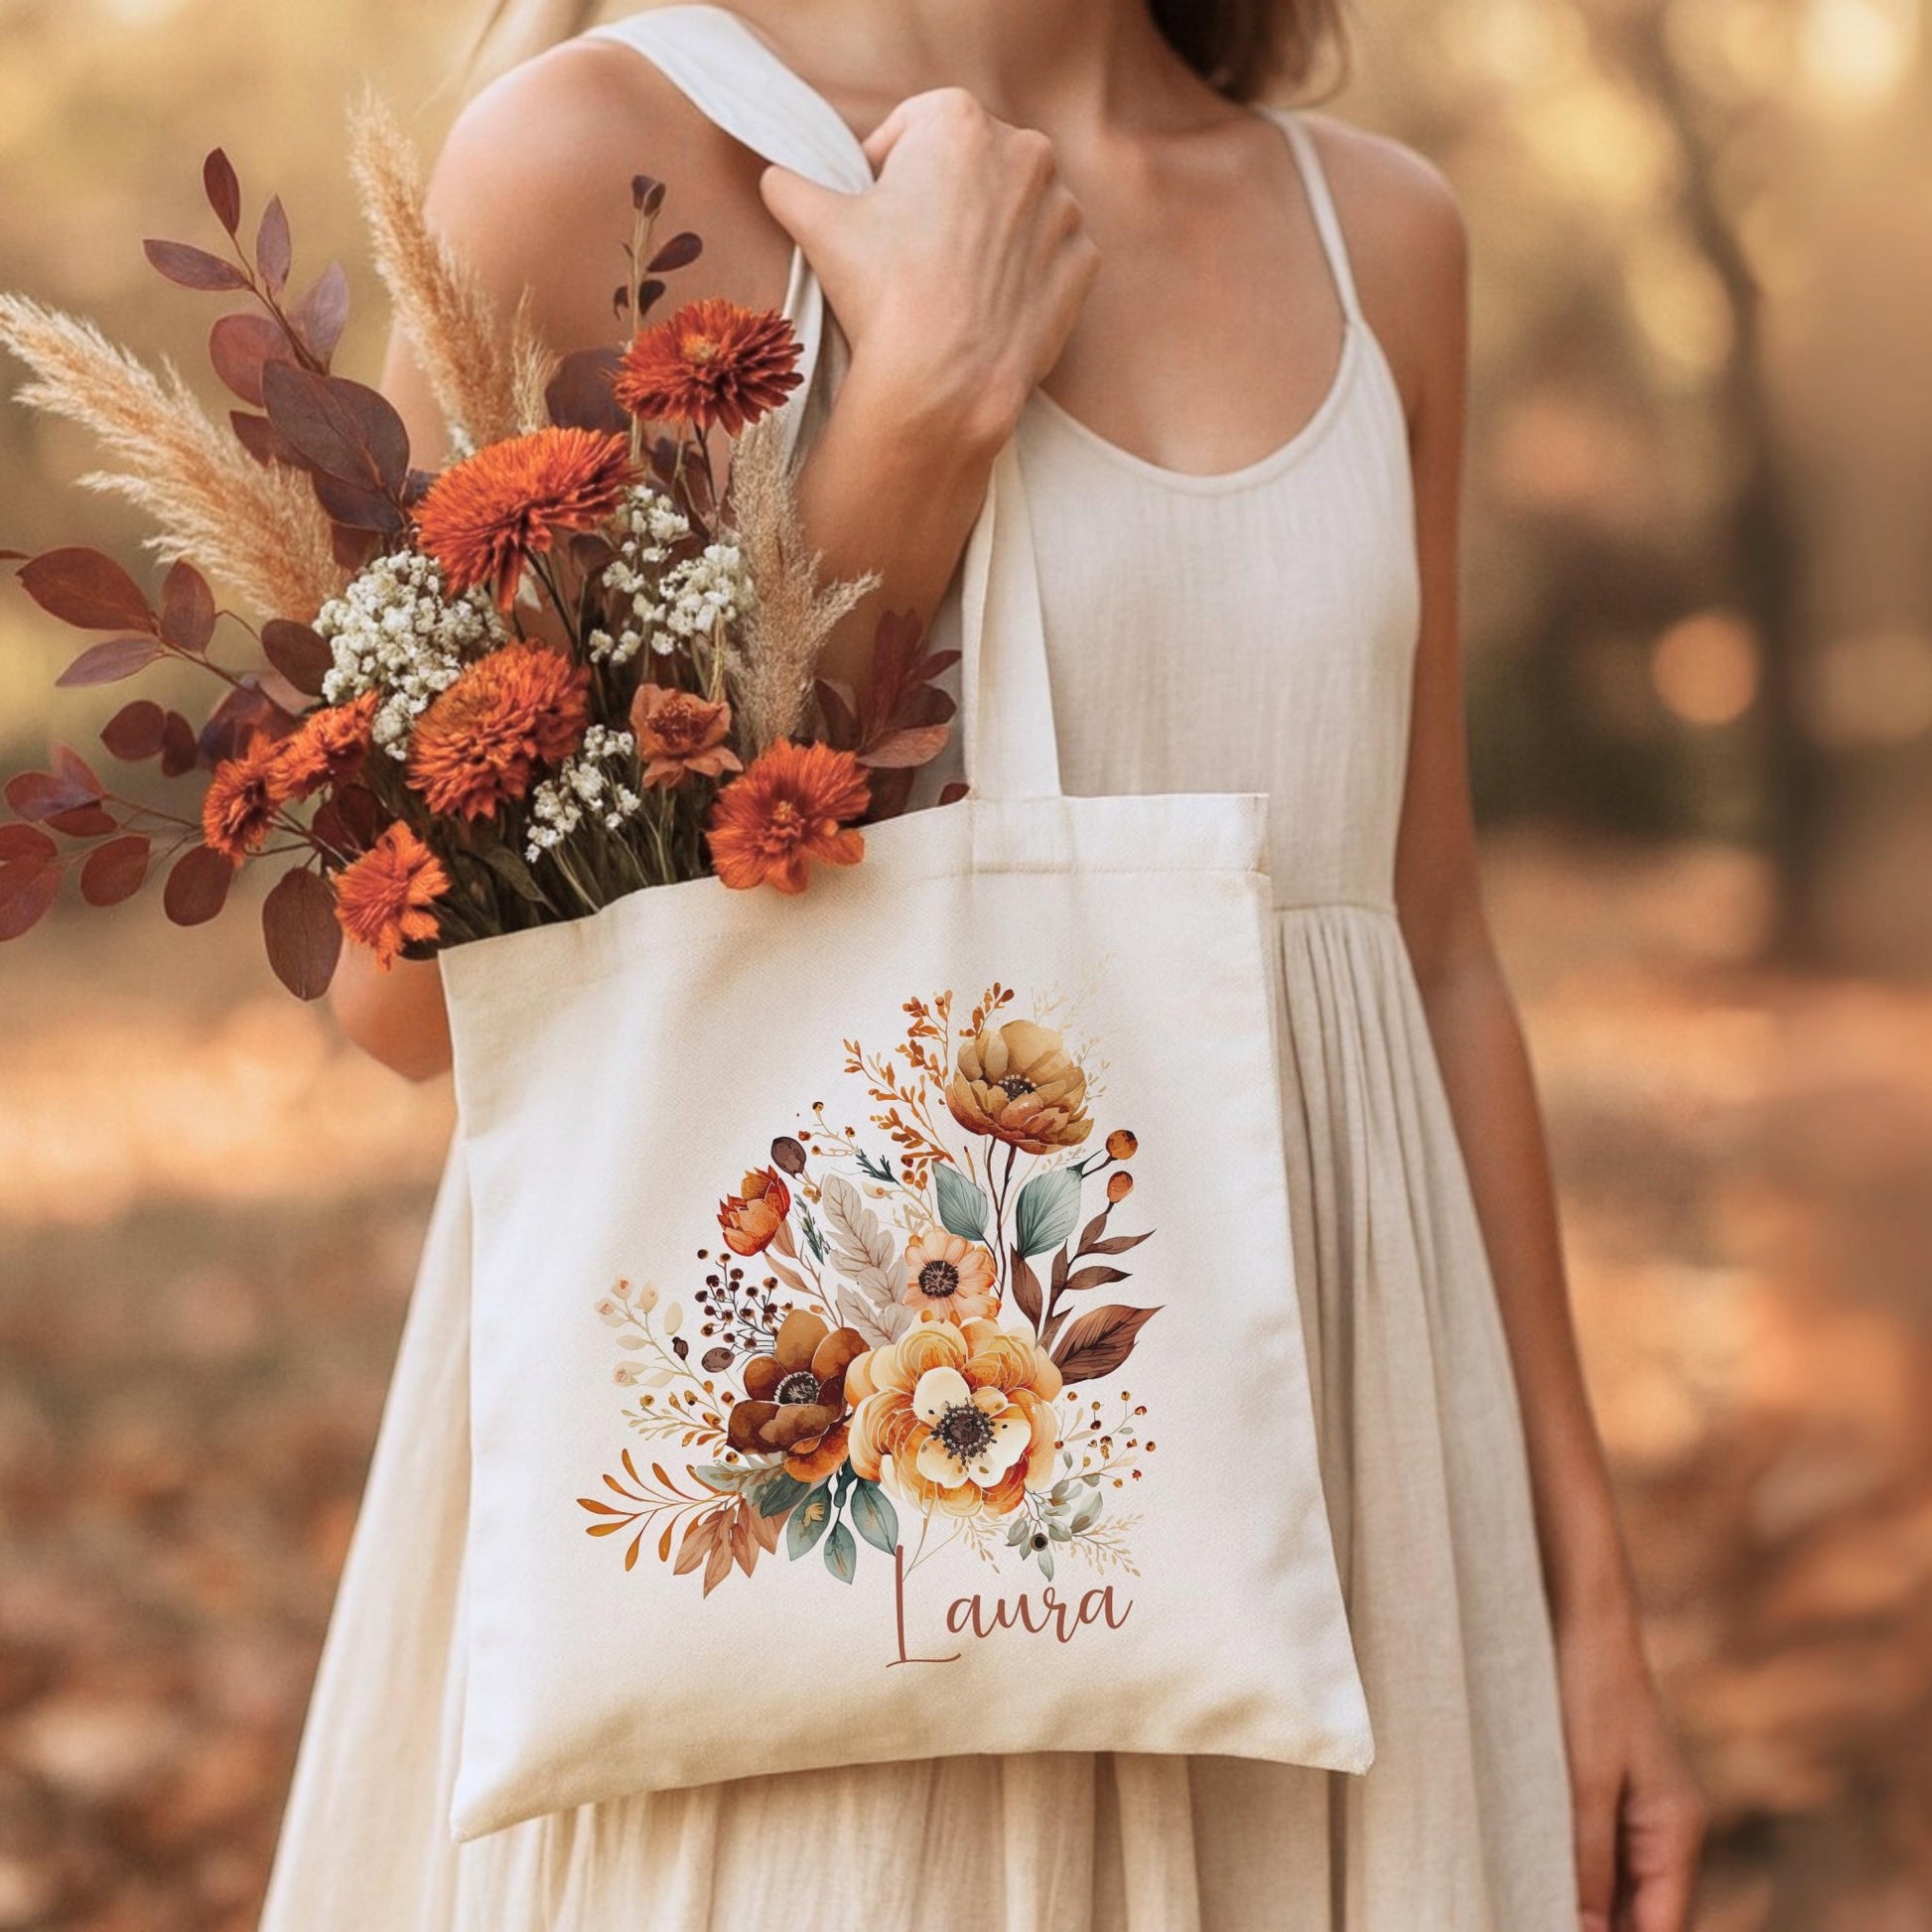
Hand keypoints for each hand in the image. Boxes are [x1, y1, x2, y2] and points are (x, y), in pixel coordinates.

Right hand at [758, 88, 1099, 451]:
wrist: (944, 380)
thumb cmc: (882, 293)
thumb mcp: (818, 226)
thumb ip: (791, 185)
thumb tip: (777, 180)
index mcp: (959, 120)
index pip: (914, 132)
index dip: (887, 173)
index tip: (876, 216)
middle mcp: (1024, 150)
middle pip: (970, 169)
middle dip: (942, 202)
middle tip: (911, 257)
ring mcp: (1062, 207)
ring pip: (1014, 211)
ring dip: (987, 237)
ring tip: (951, 285)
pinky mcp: (1083, 261)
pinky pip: (1050, 257)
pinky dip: (1025, 275)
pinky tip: (989, 305)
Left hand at [1556, 1598, 1704, 1930]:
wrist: (1585, 1615)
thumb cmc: (1589, 1687)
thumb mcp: (1584, 1779)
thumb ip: (1587, 1858)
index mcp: (1676, 1832)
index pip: (1663, 1927)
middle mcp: (1667, 1830)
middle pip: (1643, 1913)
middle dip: (1599, 1926)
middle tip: (1530, 1915)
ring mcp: (1641, 1811)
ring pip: (1619, 1886)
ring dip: (1583, 1904)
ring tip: (1526, 1902)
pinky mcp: (1612, 1791)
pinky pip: (1601, 1852)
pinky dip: (1575, 1871)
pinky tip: (1534, 1872)